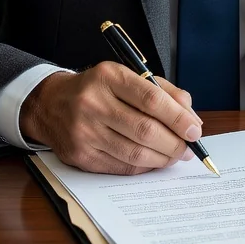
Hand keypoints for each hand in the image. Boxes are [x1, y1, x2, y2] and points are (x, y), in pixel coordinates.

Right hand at [18, 63, 203, 174]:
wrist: (50, 104)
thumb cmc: (97, 89)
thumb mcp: (127, 76)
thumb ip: (162, 91)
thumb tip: (190, 116)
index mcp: (108, 77)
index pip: (150, 99)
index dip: (177, 117)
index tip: (194, 129)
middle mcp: (93, 103)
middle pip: (144, 130)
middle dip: (174, 143)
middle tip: (188, 147)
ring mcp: (84, 132)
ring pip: (135, 153)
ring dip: (162, 158)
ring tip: (175, 155)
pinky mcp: (81, 156)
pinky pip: (122, 167)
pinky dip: (144, 167)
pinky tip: (154, 160)